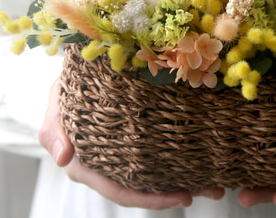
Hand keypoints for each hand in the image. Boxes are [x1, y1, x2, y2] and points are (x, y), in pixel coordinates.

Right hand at [39, 79, 224, 208]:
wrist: (78, 78)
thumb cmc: (65, 94)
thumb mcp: (55, 108)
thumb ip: (54, 132)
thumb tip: (62, 157)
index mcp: (90, 167)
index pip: (122, 190)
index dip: (151, 198)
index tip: (183, 197)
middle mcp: (113, 165)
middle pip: (149, 186)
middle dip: (181, 191)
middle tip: (215, 189)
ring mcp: (129, 154)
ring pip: (161, 172)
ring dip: (191, 178)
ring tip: (221, 181)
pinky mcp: (142, 139)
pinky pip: (165, 152)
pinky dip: (186, 156)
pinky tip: (209, 156)